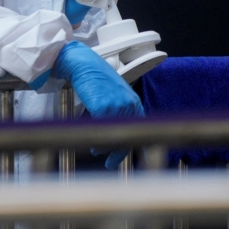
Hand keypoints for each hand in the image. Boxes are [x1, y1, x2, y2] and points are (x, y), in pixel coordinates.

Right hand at [53, 41, 144, 168]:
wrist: (84, 65)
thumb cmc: (95, 79)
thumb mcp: (113, 96)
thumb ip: (119, 113)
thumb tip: (116, 134)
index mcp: (134, 102)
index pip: (143, 128)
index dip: (144, 145)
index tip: (144, 157)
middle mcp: (129, 105)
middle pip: (127, 136)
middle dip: (118, 153)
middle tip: (111, 164)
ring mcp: (117, 107)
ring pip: (112, 136)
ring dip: (103, 147)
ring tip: (95, 150)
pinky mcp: (103, 108)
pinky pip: (100, 130)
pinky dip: (95, 138)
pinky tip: (91, 142)